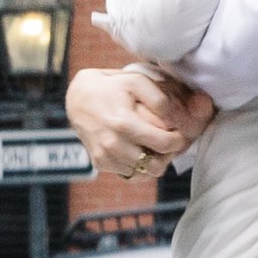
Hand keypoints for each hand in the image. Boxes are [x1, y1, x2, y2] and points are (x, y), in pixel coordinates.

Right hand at [65, 64, 211, 185]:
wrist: (79, 97)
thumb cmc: (112, 87)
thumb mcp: (137, 81)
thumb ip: (159, 100)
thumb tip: (174, 121)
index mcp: (124, 124)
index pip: (164, 144)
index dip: (178, 140)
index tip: (178, 133)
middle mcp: (113, 144)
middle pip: (155, 167)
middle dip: (168, 156)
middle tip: (168, 143)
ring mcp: (104, 156)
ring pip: (143, 175)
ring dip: (154, 162)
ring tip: (155, 146)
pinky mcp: (100, 163)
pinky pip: (129, 175)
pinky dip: (138, 166)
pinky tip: (140, 150)